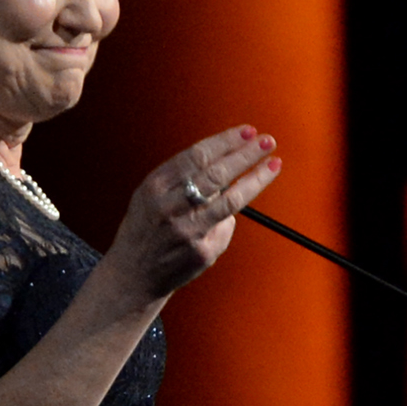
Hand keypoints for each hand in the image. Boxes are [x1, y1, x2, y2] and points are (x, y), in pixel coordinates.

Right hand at [97, 125, 281, 301]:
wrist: (133, 273)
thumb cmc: (147, 227)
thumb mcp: (150, 194)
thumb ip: (182, 177)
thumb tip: (226, 164)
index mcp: (156, 186)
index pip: (198, 156)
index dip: (226, 142)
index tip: (248, 132)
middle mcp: (170, 206)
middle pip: (216, 174)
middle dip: (245, 155)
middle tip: (267, 141)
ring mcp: (187, 230)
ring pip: (230, 200)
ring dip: (256, 179)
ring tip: (273, 164)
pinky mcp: (201, 251)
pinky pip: (225, 226)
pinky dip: (229, 216)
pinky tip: (229, 214)